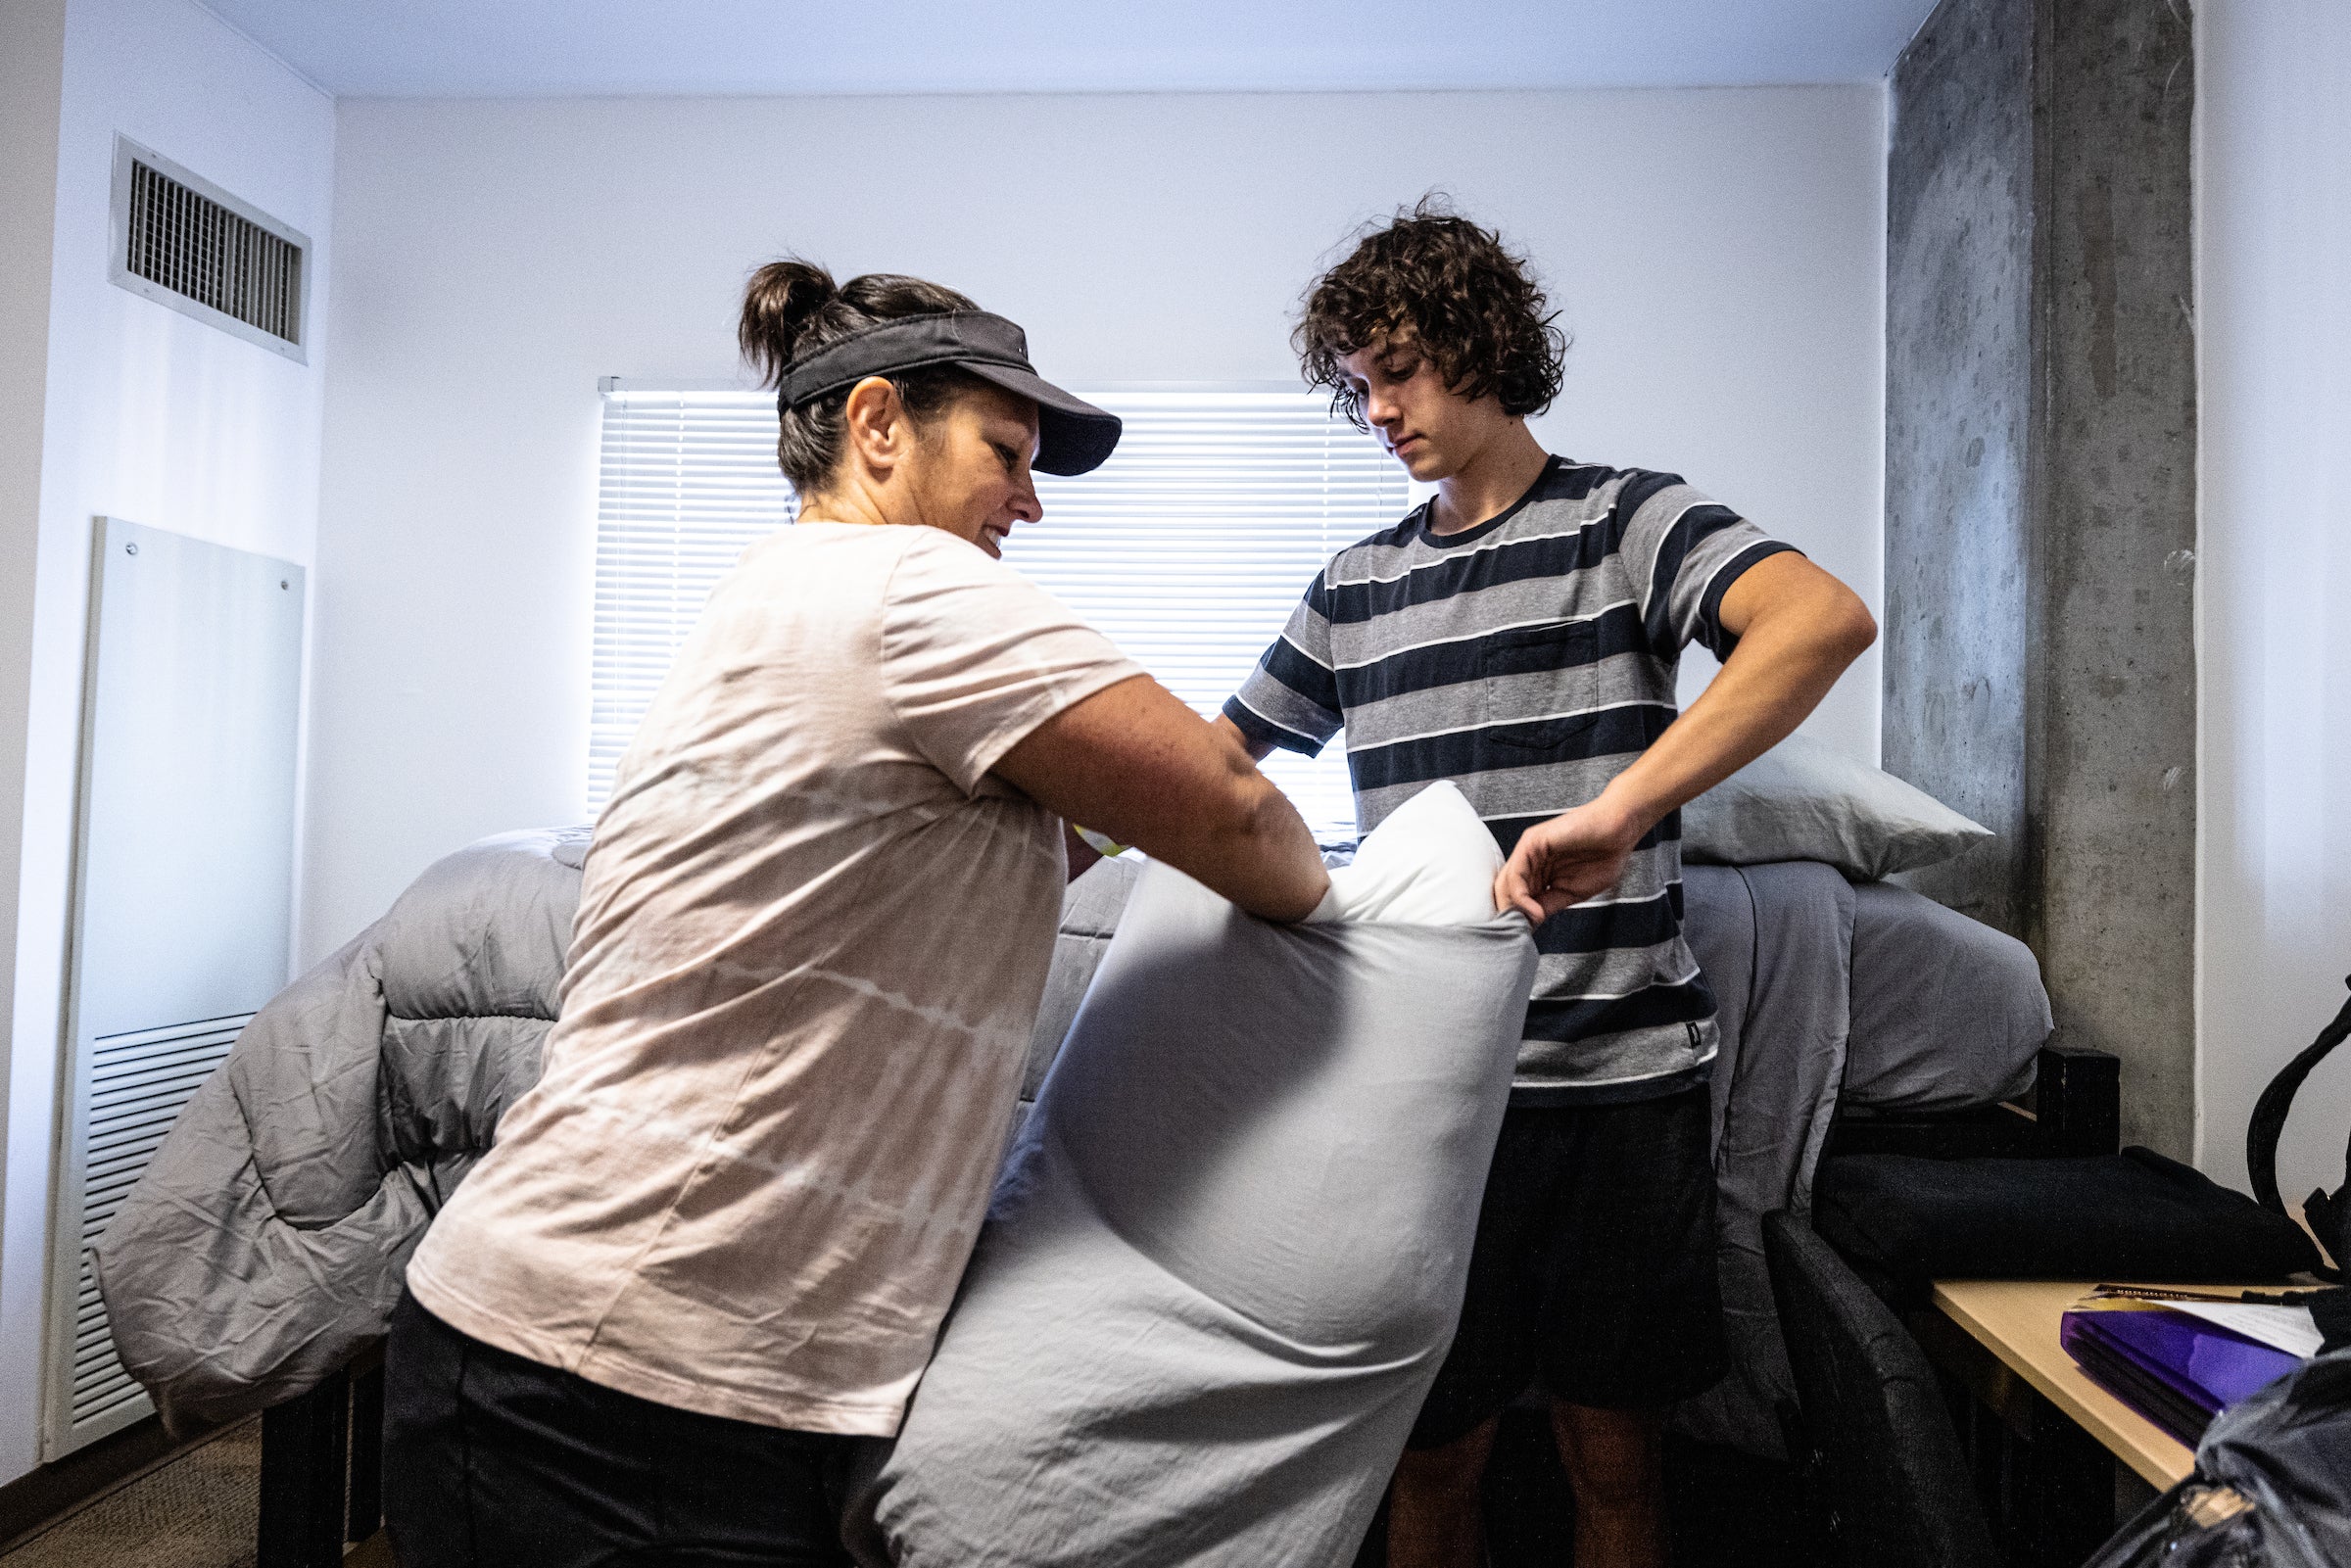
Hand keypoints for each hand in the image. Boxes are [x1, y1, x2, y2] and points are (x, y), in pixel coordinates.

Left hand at [1493, 798, 1646, 924]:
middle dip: (1509, 916)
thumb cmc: (1603, 857)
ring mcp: (1528, 850)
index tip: (1523, 939)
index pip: (1514, 897)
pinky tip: (1535, 910)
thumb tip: (1528, 925)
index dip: (1515, 918)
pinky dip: (1520, 895)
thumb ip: (1548, 905)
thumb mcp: (1572, 892)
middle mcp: (1529, 860)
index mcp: (1537, 872)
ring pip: (1505, 883)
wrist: (1620, 830)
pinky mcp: (1532, 842)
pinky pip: (1516, 872)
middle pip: (1504, 891)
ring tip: (1530, 924)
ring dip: (1513, 909)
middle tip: (1520, 936)